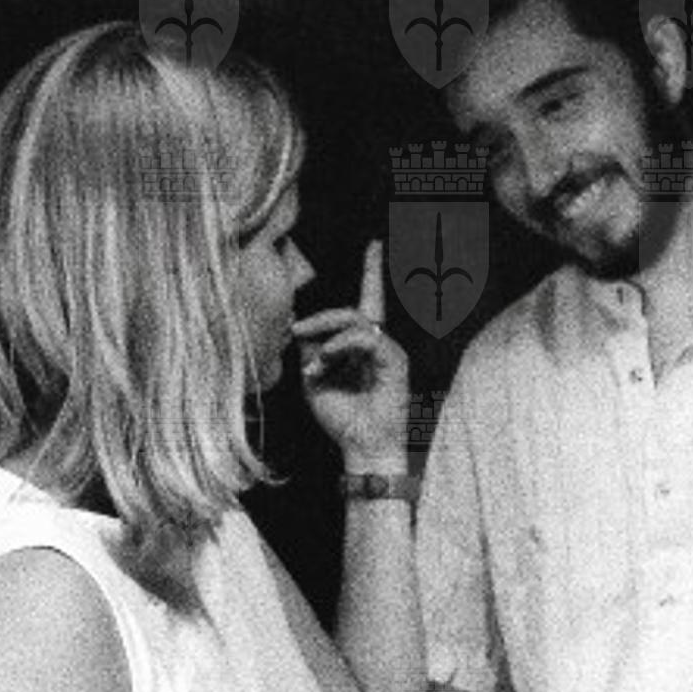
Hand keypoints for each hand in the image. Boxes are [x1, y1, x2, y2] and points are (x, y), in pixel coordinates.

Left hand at [295, 239, 408, 465]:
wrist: (362, 447)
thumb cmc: (341, 418)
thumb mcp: (315, 379)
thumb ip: (310, 350)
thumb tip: (299, 325)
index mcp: (361, 346)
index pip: (367, 301)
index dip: (372, 271)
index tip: (376, 244)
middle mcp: (378, 343)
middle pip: (351, 310)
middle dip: (320, 318)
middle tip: (296, 329)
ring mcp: (388, 350)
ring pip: (356, 321)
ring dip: (326, 336)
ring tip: (312, 364)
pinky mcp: (395, 360)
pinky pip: (366, 339)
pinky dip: (342, 345)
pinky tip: (326, 359)